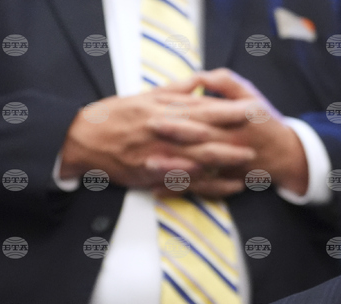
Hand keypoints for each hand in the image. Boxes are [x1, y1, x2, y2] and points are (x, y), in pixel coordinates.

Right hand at [59, 79, 254, 192]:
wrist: (80, 140)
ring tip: (248, 157)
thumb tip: (198, 81)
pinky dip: (208, 183)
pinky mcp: (153, 174)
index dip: (227, 108)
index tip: (250, 107)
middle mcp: (161, 129)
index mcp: (161, 109)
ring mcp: (158, 152)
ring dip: (224, 156)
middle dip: (232, 130)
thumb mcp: (142, 97)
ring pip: (196, 154)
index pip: (200, 107)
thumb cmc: (112, 117)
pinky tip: (228, 186)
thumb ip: (173, 91)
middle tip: (259, 131)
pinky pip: (186, 180)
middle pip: (203, 129)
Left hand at [151, 68, 310, 196]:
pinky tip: (157, 189)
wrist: (287, 155)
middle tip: (147, 130)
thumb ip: (228, 83)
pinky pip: (200, 189)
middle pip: (199, 139)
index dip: (180, 111)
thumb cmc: (265, 123)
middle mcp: (231, 142)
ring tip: (148, 165)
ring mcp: (228, 165)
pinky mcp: (226, 181)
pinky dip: (180, 190)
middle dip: (173, 135)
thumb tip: (202, 75)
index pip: (204, 112)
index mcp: (235, 119)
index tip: (156, 109)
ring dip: (173, 168)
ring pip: (198, 167)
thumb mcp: (252, 96)